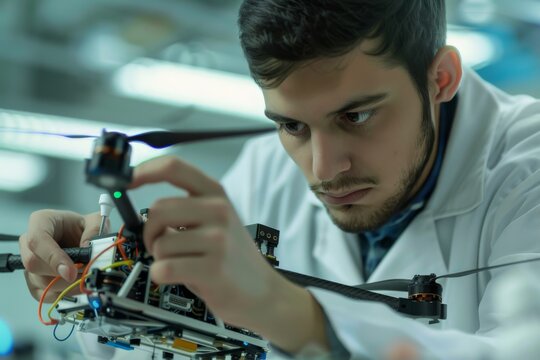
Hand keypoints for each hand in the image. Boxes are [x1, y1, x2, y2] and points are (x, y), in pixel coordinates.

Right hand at [19, 210, 103, 301]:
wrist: (81, 236)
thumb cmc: (82, 226)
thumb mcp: (95, 220)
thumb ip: (95, 229)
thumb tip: (87, 249)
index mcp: (41, 222)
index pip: (37, 241)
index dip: (53, 258)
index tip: (71, 271)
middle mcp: (29, 242)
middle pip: (33, 264)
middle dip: (61, 274)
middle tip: (83, 275)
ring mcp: (30, 263)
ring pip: (39, 281)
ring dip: (65, 286)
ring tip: (84, 279)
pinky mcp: (35, 280)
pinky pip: (42, 294)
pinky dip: (62, 294)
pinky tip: (77, 287)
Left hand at [130, 156, 279, 326]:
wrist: (263, 292)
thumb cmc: (232, 257)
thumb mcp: (217, 221)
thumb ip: (185, 208)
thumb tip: (142, 205)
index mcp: (216, 195)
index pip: (174, 168)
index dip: (143, 171)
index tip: (125, 181)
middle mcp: (218, 211)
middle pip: (157, 209)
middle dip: (149, 232)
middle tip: (160, 245)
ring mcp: (218, 239)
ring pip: (159, 243)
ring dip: (160, 258)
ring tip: (182, 262)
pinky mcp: (212, 268)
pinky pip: (163, 269)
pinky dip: (162, 276)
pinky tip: (181, 277)